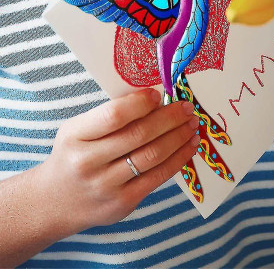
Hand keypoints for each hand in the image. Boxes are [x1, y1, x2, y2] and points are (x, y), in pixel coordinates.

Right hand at [40, 88, 199, 233]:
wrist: (55, 202)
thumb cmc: (75, 155)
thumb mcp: (79, 130)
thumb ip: (111, 115)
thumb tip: (157, 99)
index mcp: (75, 137)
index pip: (115, 116)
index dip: (141, 103)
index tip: (159, 95)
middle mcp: (88, 163)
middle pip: (140, 135)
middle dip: (170, 118)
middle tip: (187, 107)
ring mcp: (106, 186)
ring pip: (153, 155)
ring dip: (179, 136)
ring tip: (192, 124)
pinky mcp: (123, 203)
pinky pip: (158, 176)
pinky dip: (179, 158)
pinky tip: (189, 145)